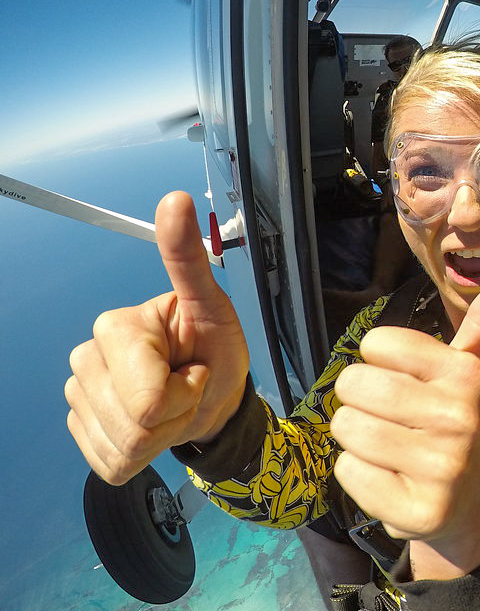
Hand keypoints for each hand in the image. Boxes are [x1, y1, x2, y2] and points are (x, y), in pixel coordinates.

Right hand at [65, 191, 249, 484]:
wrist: (214, 394)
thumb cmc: (215, 347)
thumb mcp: (213, 306)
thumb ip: (188, 259)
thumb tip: (176, 200)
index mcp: (116, 328)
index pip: (146, 396)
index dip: (183, 392)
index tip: (195, 368)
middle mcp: (86, 359)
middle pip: (134, 424)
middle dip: (175, 414)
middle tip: (187, 387)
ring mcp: (79, 398)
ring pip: (124, 447)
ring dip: (164, 434)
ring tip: (174, 404)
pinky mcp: (84, 432)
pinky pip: (114, 464)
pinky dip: (146, 454)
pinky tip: (155, 426)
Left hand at [332, 276, 479, 575]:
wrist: (464, 505)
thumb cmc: (454, 424)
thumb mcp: (468, 373)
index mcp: (466, 375)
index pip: (376, 343)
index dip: (379, 362)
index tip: (405, 380)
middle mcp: (459, 419)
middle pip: (353, 384)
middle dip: (361, 400)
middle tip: (392, 418)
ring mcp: (440, 468)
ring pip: (346, 426)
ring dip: (357, 438)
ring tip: (390, 447)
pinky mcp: (416, 511)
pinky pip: (346, 470)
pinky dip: (358, 474)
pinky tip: (390, 478)